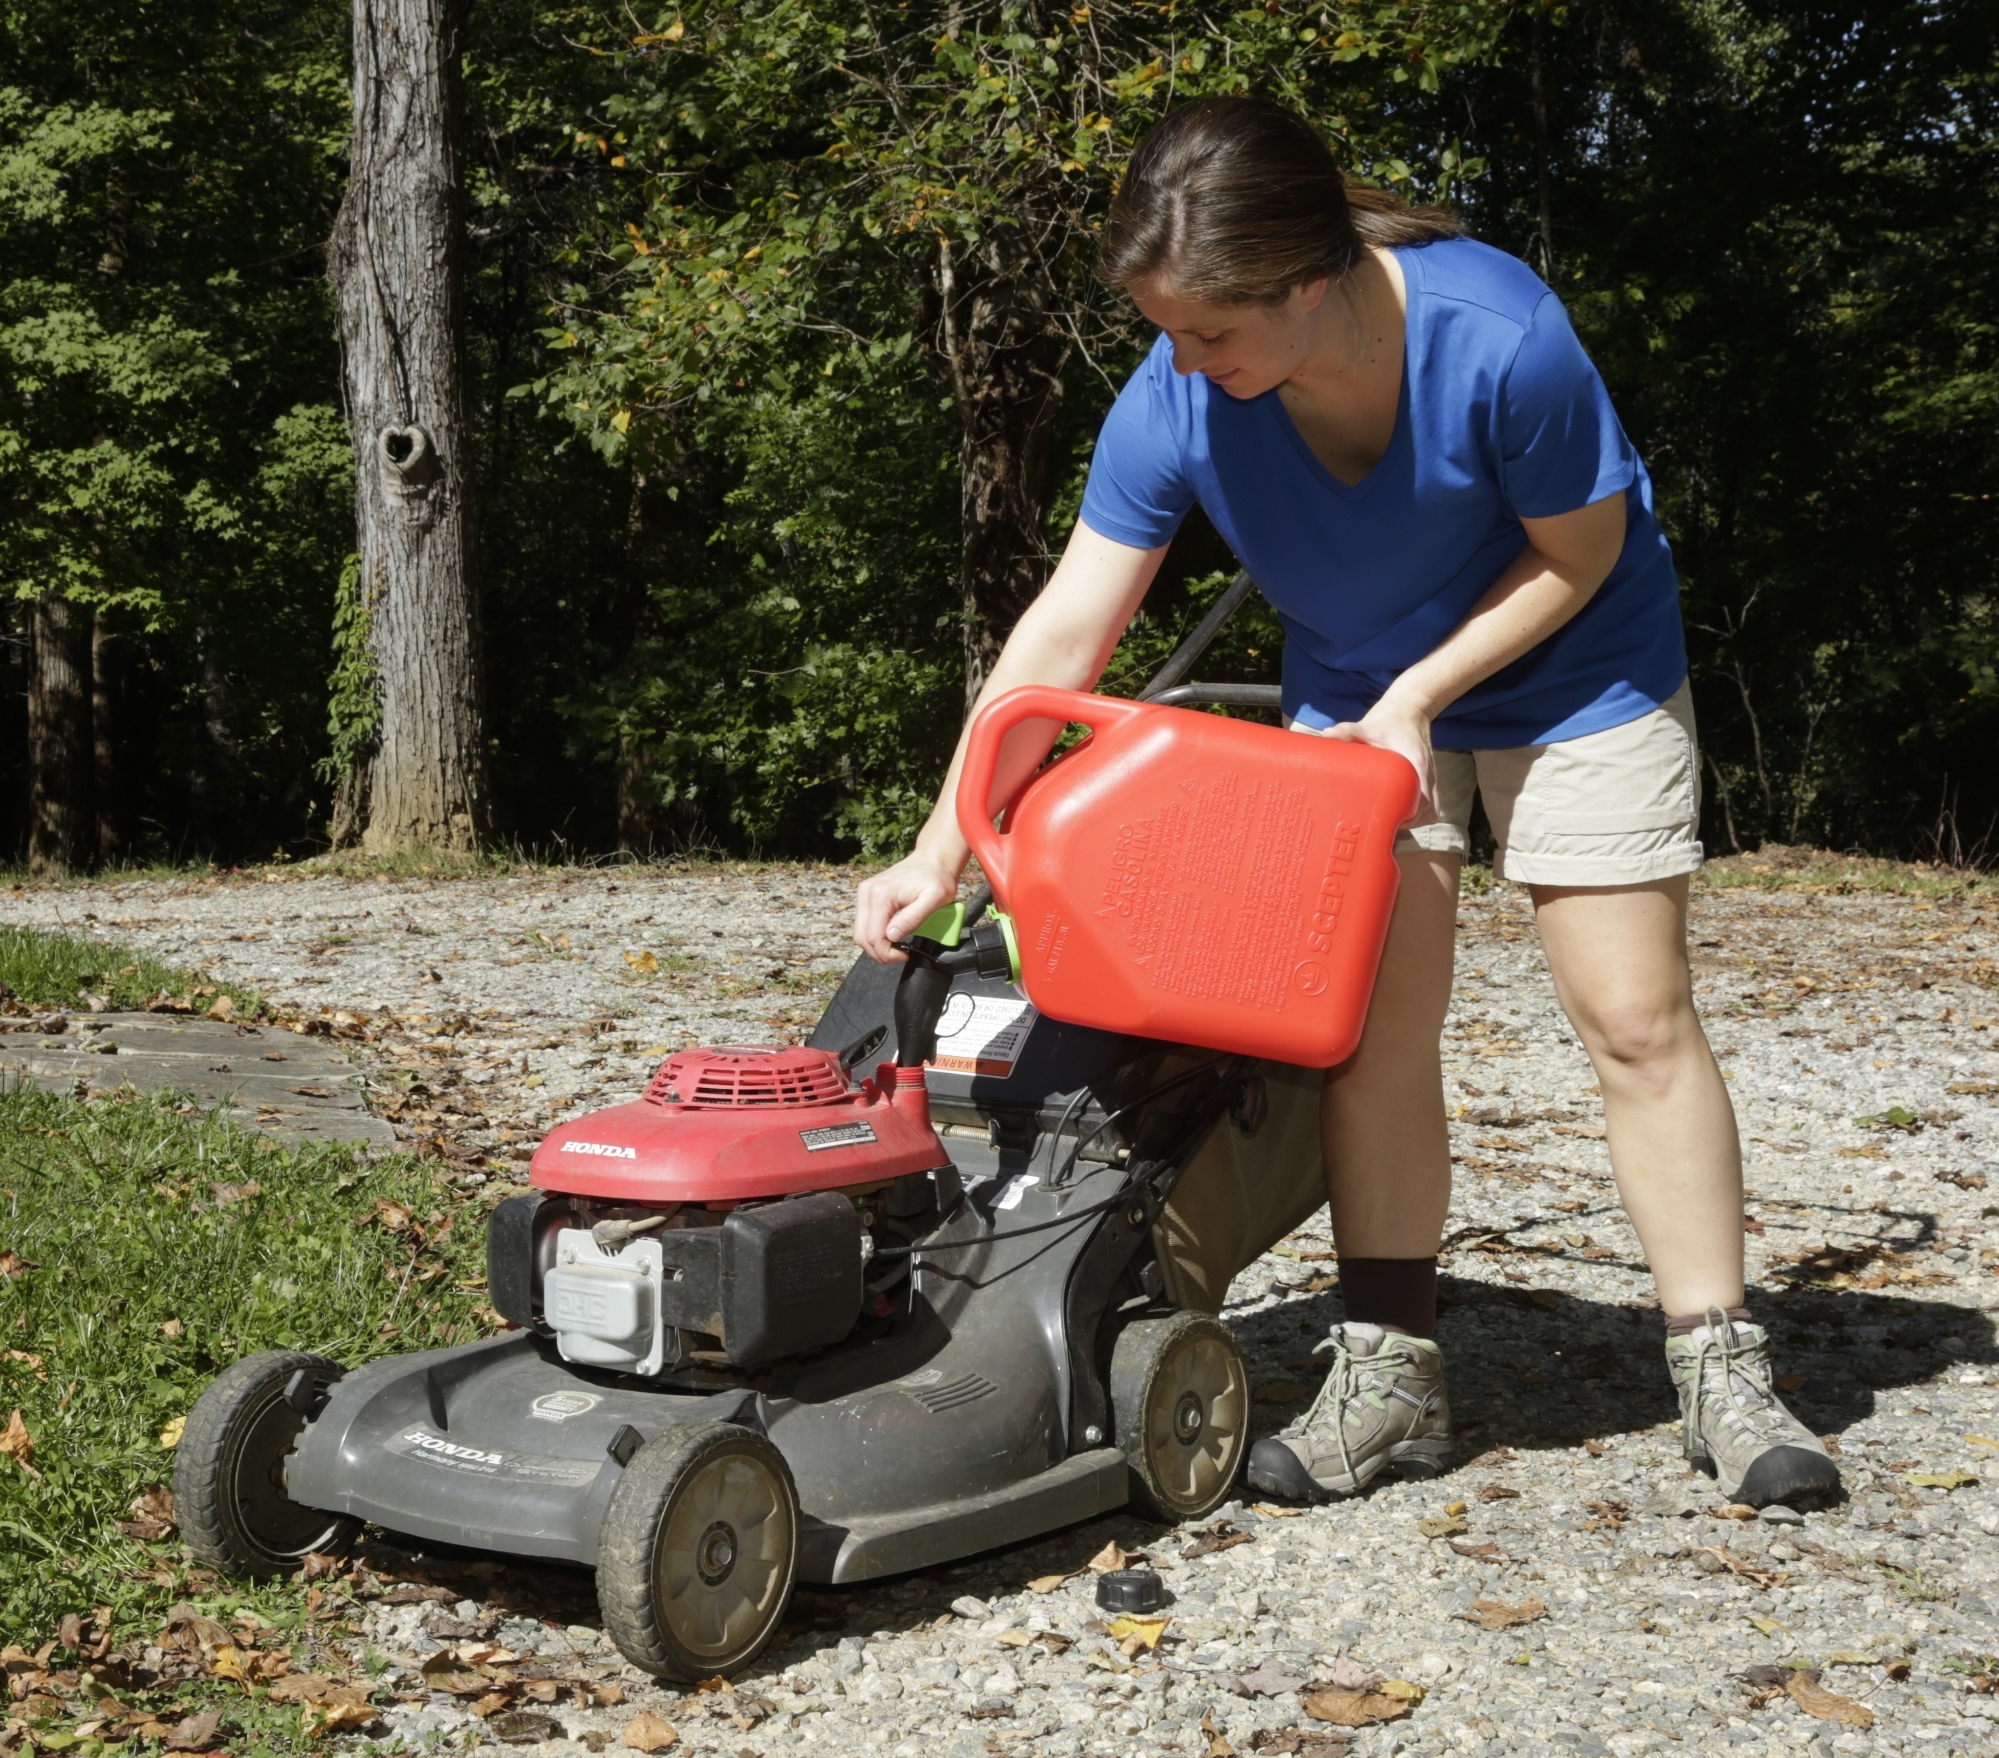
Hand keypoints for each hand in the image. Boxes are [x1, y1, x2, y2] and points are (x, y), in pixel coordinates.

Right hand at [853, 845, 962, 963]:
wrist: (932, 859)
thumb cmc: (936, 878)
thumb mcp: (934, 899)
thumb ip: (912, 918)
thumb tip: (892, 936)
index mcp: (880, 895)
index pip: (873, 936)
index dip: (887, 953)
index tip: (905, 955)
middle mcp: (867, 892)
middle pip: (862, 937)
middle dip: (879, 953)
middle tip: (899, 956)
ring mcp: (865, 892)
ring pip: (860, 932)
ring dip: (876, 945)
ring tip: (896, 948)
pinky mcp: (868, 894)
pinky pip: (864, 923)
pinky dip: (874, 935)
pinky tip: (890, 936)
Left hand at [1320, 694, 1439, 825]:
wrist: (1408, 710)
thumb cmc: (1388, 720)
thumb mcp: (1367, 726)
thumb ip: (1348, 731)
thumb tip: (1327, 735)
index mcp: (1416, 765)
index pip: (1423, 800)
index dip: (1409, 815)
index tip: (1389, 821)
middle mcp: (1427, 774)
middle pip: (1428, 811)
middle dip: (1408, 822)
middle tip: (1383, 825)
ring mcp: (1429, 778)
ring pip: (1431, 810)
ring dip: (1415, 819)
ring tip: (1390, 823)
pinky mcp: (1426, 779)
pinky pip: (1430, 803)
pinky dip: (1418, 812)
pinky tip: (1399, 813)